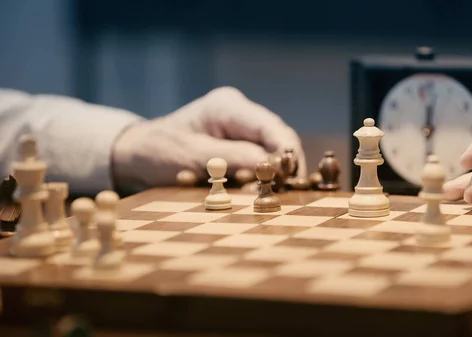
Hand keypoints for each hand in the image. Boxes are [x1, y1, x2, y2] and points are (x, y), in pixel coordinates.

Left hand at [110, 87, 305, 189]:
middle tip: (285, 192)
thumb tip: (273, 167)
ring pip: (271, 148)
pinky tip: (261, 188)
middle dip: (283, 164)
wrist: (135, 155)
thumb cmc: (158, 153)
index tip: (290, 179)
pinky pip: (259, 156)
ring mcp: (238, 125)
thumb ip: (234, 159)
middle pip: (276, 137)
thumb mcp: (194, 158)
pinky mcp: (236, 141)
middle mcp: (238, 111)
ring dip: (273, 171)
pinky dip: (262, 173)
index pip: (271, 128)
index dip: (286, 153)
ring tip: (274, 193)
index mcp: (227, 107)